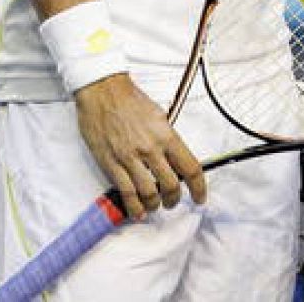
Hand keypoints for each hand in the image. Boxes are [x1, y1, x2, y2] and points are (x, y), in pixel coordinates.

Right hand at [72, 73, 205, 219]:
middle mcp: (151, 149)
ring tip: (155, 206)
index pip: (190, 168)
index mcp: (166, 135)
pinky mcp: (111, 163)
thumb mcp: (159, 115)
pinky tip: (138, 211)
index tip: (200, 197)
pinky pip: (125, 191)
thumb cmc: (131, 100)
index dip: (198, 187)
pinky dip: (133, 206)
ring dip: (155, 204)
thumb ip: (167, 138)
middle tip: (173, 202)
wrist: (103, 92)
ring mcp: (130, 158)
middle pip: (170, 185)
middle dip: (174, 199)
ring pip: (148, 193)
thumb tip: (175, 157)